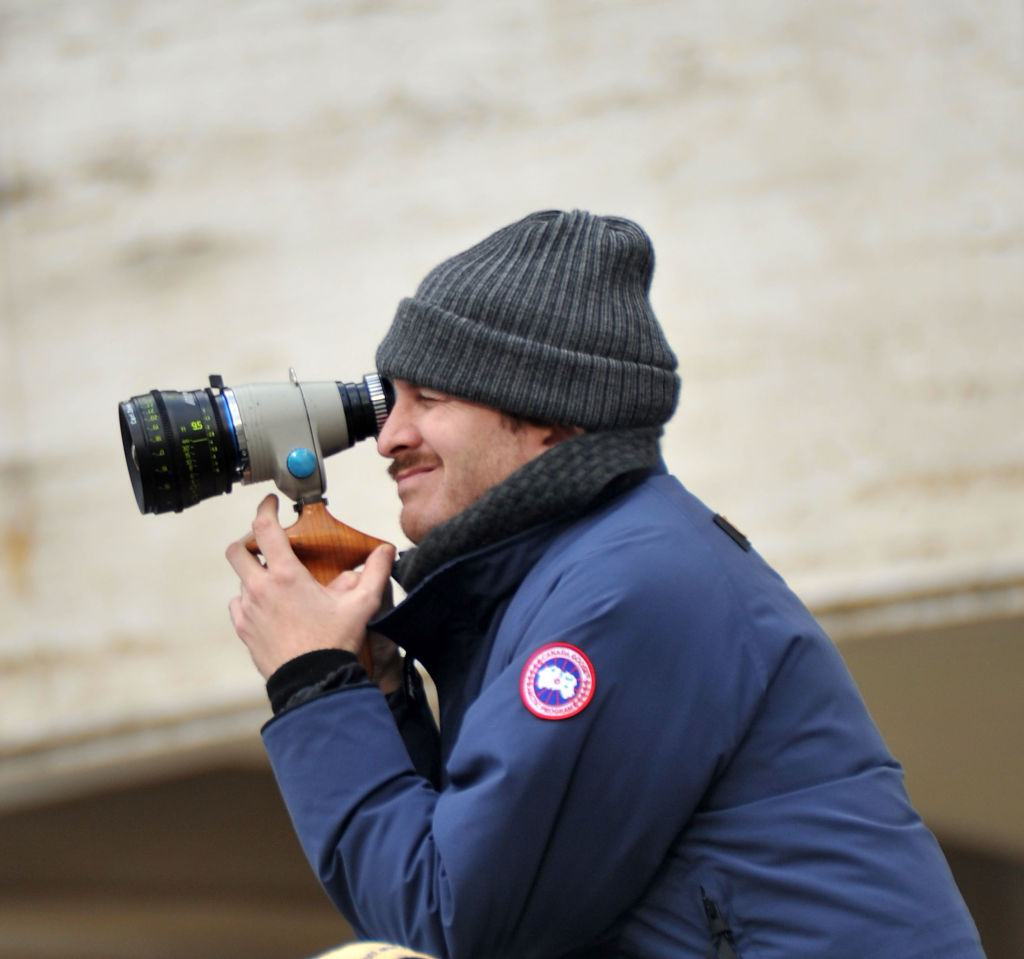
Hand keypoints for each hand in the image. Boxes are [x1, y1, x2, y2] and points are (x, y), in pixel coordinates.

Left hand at [226, 495, 395, 679]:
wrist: (312, 683)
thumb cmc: (334, 643)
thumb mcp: (362, 604)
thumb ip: (374, 572)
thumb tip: (385, 551)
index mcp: (286, 575)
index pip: (264, 528)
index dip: (265, 509)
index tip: (271, 503)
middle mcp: (260, 588)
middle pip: (237, 550)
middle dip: (247, 541)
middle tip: (266, 543)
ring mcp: (248, 610)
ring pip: (241, 579)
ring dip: (255, 574)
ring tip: (278, 582)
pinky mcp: (244, 630)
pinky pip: (239, 605)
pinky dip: (250, 598)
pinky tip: (269, 606)